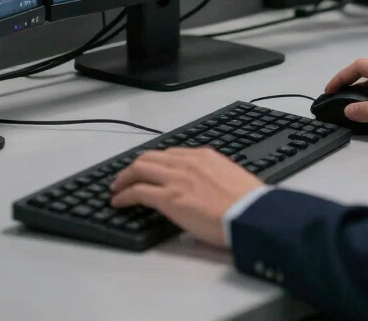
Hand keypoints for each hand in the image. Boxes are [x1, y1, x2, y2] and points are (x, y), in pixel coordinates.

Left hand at [111, 147, 263, 247]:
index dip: (155, 162)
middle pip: (150, 157)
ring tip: (117, 187)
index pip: (170, 154)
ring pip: (139, 169)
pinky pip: (138, 192)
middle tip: (125, 176)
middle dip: (134, 166)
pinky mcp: (169, 199)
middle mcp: (186, 163)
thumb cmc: (247, 203)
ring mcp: (176, 179)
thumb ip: (213, 177)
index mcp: (203, 156)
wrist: (250, 214)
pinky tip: (118, 202)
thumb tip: (208, 188)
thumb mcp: (230, 178)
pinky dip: (124, 195)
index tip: (149, 169)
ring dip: (124, 178)